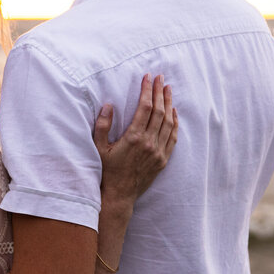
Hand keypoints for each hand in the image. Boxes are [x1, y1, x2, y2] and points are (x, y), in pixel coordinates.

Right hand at [94, 74, 177, 202]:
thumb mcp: (98, 148)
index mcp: (133, 138)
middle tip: (160, 78)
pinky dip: (175, 122)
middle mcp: (149, 143)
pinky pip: (173, 137)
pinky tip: (173, 112)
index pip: (145, 108)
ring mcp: (158, 152)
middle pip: (159, 112)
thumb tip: (108, 105)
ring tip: (168, 90)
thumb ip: (102, 126)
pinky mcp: (163, 160)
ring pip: (168, 122)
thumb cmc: (106, 171)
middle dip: (160, 92)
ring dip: (169, 104)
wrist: (119, 195)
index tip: (147, 78)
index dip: (147, 91)